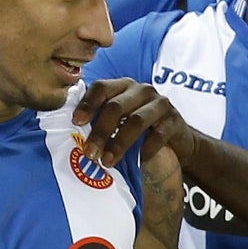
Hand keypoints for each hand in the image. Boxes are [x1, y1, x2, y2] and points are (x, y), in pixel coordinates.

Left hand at [72, 78, 194, 166]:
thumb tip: (70, 135)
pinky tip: (138, 160)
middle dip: (100, 131)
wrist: (177, 139)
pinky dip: (145, 149)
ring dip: (118, 144)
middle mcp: (142, 90)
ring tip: (107, 162)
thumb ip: (101, 119)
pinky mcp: (174, 121)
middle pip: (115, 107)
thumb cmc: (140, 129)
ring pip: (135, 121)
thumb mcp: (121, 119)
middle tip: (89, 153)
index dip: (87, 103)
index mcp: (123, 86)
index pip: (101, 87)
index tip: (76, 122)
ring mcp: (160, 104)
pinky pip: (158, 135)